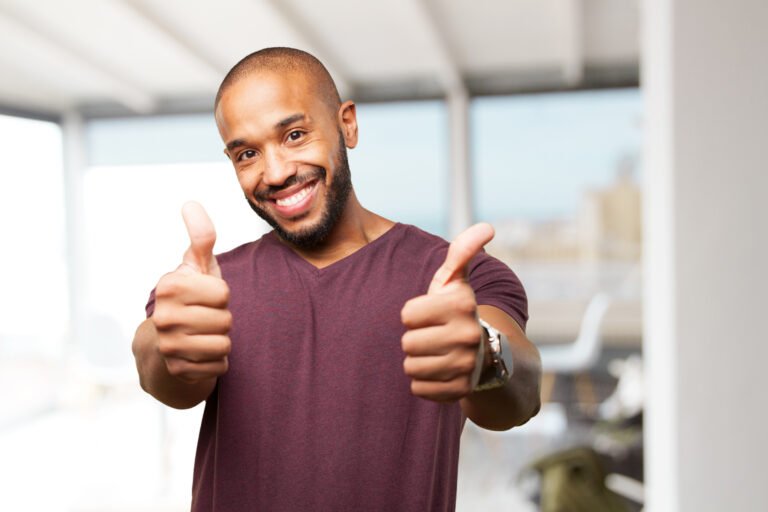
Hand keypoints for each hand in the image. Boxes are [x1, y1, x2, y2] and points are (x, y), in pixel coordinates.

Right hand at [151, 201, 231, 383]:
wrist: (164, 343)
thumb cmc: (190, 297)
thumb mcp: (196, 266)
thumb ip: (201, 237)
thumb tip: (191, 203)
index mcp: (169, 286)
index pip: (223, 293)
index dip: (221, 295)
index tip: (204, 296)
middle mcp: (163, 316)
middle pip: (225, 321)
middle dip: (222, 319)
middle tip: (204, 318)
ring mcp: (167, 345)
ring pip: (224, 345)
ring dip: (220, 341)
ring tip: (203, 335)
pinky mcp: (176, 370)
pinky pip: (219, 367)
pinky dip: (216, 362)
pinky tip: (199, 354)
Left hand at [401, 223, 494, 401]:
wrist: (484, 353)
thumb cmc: (456, 311)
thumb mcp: (456, 281)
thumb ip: (462, 252)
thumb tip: (488, 227)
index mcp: (462, 305)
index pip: (406, 315)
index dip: (413, 314)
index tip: (431, 314)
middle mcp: (468, 336)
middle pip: (407, 343)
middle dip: (414, 339)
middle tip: (433, 336)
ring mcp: (466, 366)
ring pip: (411, 368)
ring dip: (417, 361)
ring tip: (436, 353)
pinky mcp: (460, 391)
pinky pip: (418, 389)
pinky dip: (423, 383)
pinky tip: (439, 371)